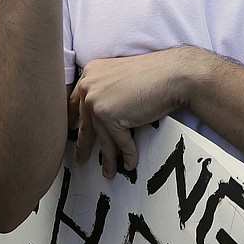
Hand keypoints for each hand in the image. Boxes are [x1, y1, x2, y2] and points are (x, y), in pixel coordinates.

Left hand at [68, 48, 194, 177]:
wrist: (172, 74)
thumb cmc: (154, 73)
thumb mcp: (121, 75)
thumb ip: (106, 88)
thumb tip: (101, 110)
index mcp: (90, 73)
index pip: (75, 100)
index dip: (72, 119)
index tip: (71, 130)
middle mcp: (89, 86)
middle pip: (84, 122)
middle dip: (84, 144)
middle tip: (81, 158)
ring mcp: (97, 102)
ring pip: (101, 137)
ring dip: (107, 157)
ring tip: (108, 171)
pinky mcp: (110, 117)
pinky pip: (119, 142)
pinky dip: (127, 155)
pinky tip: (129, 163)